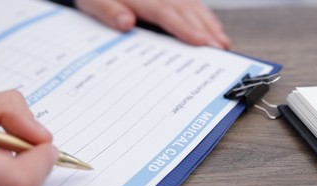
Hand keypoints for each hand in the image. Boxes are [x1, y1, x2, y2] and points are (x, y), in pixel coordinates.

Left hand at [75, 0, 230, 48]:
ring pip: (193, 7)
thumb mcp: (93, 2)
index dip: (184, 28)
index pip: (166, 13)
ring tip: (222, 43)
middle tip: (221, 49)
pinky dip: (205, 17)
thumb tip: (126, 22)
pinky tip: (213, 28)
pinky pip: (192, 4)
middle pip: (186, 11)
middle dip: (205, 30)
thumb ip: (109, 11)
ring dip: (209, 25)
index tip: (201, 42)